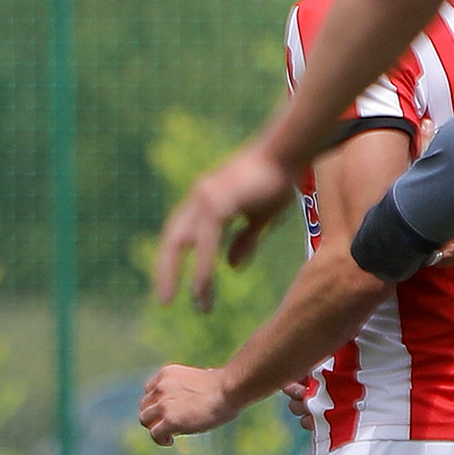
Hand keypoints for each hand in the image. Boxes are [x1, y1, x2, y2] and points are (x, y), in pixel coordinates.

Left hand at [137, 364, 238, 446]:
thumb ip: (187, 388)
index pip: (150, 390)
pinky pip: (154, 433)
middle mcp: (160, 387)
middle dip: (153, 416)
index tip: (166, 410)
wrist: (229, 388)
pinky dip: (160, 439)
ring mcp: (163, 403)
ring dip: (154, 427)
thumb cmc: (223, 386)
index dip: (156, 403)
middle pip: (145, 406)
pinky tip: (170, 441)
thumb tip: (189, 399)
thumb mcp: (197, 380)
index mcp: (166, 374)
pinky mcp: (169, 419)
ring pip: (145, 419)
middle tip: (165, 424)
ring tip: (167, 434)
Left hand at [153, 146, 293, 312]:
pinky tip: (202, 287)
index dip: (172, 260)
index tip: (173, 285)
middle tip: (164, 302)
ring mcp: (205, 199)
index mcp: (204, 202)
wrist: (289, 151)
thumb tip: (230, 267)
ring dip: (189, 277)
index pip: (179, 236)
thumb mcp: (260, 217)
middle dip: (165, 272)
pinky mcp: (218, 202)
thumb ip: (244, 240)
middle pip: (172, 241)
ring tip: (195, 303)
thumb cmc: (277, 180)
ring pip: (186, 244)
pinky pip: (206, 242)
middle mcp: (198, 200)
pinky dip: (202, 266)